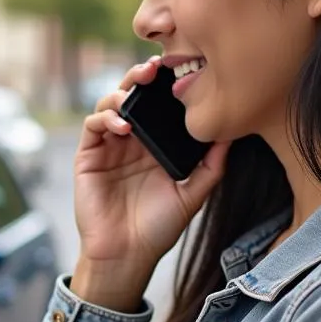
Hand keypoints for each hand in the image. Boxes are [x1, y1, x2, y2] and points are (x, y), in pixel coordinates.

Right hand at [75, 57, 229, 271]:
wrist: (127, 255)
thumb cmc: (158, 228)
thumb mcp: (193, 195)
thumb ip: (211, 166)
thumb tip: (232, 135)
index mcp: (155, 145)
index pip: (159, 105)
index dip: (166, 85)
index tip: (181, 68)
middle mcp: (131, 141)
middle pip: (133, 95)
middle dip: (141, 76)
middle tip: (155, 67)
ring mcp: (108, 146)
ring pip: (109, 103)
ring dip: (122, 91)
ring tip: (136, 88)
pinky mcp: (89, 157)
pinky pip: (93, 126)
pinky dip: (106, 118)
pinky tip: (123, 126)